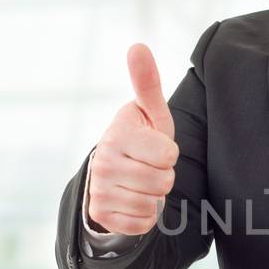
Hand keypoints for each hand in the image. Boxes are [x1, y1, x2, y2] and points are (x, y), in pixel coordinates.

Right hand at [86, 43, 178, 233]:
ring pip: (153, 204)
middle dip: (164, 177)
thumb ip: (147, 82)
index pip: (169, 154)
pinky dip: (144, 216)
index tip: (155, 147)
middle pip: (163, 181)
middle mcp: (104, 161)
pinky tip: (133, 200)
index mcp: (119, 134)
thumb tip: (137, 46)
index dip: (169, 153)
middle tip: (149, 167)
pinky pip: (142, 223)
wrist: (115, 171)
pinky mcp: (101, 213)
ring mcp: (99, 188)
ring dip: (154, 197)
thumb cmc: (142, 138)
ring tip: (141, 183)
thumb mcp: (150, 112)